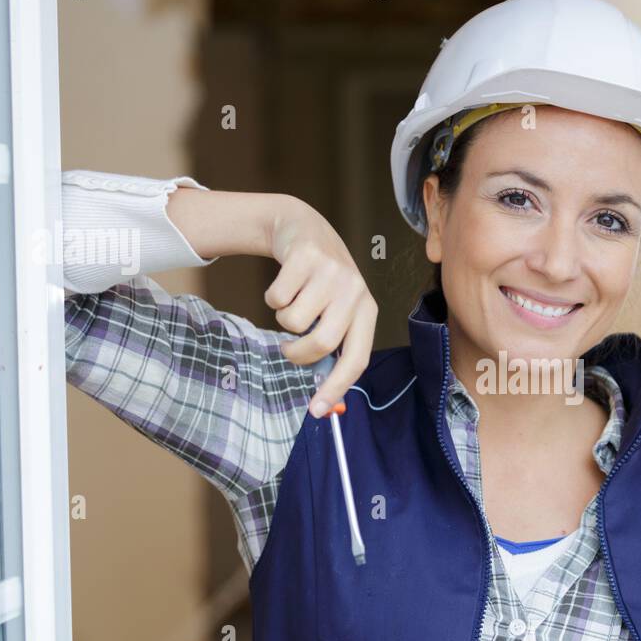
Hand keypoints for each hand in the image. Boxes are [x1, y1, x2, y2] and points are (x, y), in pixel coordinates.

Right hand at [265, 197, 377, 416]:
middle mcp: (355, 291)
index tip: (317, 410)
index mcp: (367, 311)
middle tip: (288, 348)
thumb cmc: (321, 283)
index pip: (357, 358)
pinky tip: (286, 282)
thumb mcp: (336, 310)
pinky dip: (272, 297)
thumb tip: (324, 398)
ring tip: (293, 301)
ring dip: (283, 318)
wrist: (305, 230)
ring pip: (292, 321)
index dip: (337, 387)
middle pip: (321, 343)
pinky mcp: (306, 257)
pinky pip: (276, 298)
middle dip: (297, 353)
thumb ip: (334, 346)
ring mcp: (331, 272)